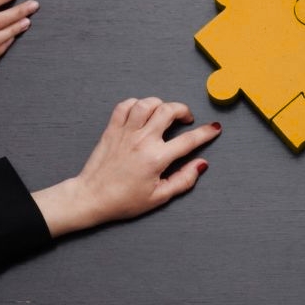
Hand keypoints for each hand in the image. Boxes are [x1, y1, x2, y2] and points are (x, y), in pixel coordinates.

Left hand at [32, 98, 221, 236]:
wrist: (91, 198)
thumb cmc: (124, 200)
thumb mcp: (159, 197)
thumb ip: (184, 179)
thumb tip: (201, 164)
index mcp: (156, 158)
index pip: (189, 140)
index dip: (206, 133)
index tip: (214, 128)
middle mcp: (142, 141)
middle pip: (168, 111)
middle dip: (183, 110)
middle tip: (186, 119)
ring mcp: (125, 132)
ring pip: (147, 104)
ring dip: (160, 104)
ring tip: (164, 113)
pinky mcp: (111, 129)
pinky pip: (125, 106)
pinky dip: (136, 104)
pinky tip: (142, 112)